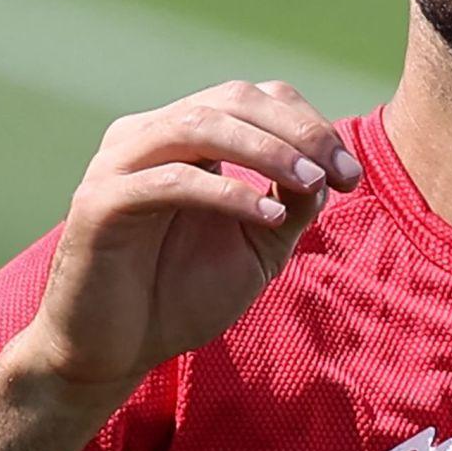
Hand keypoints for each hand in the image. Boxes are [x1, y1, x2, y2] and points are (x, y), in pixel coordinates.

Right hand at [11, 81, 360, 397]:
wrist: (116, 351)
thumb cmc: (182, 296)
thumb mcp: (258, 247)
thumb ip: (292, 205)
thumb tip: (330, 169)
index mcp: (182, 137)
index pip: (254, 98)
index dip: (308, 124)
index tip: (351, 174)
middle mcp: (147, 137)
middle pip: (231, 99)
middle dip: (298, 132)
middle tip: (342, 174)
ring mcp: (118, 165)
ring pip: (198, 126)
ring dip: (266, 150)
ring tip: (312, 182)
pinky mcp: (99, 204)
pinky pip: (171, 181)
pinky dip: (226, 192)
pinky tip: (267, 215)